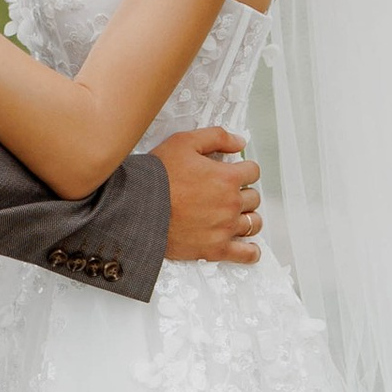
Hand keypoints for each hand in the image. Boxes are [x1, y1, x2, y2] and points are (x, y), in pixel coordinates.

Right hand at [158, 127, 260, 263]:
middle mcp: (230, 203)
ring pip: (253, 223)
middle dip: (244, 193)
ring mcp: (225, 228)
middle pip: (253, 197)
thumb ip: (216, 137)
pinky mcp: (215, 249)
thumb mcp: (184, 142)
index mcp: (227, 177)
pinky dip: (251, 252)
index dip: (244, 170)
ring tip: (234, 216)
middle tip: (228, 194)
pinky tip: (248, 247)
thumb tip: (239, 142)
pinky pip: (246, 254)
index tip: (236, 173)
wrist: (137, 208)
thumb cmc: (157, 176)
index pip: (253, 172)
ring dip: (246, 217)